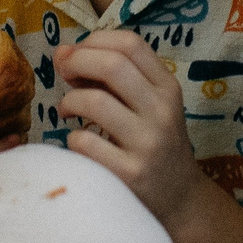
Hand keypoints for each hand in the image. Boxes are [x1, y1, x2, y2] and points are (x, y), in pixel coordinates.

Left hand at [57, 31, 242, 242]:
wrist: (180, 202)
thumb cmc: (154, 145)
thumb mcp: (150, 106)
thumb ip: (114, 79)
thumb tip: (63, 53)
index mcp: (168, 88)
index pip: (130, 44)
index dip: (94, 41)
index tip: (76, 54)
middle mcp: (162, 112)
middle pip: (112, 65)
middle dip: (76, 62)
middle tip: (62, 74)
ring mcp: (147, 144)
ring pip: (94, 102)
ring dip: (69, 101)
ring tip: (67, 111)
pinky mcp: (129, 174)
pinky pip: (84, 144)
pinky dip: (72, 139)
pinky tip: (80, 145)